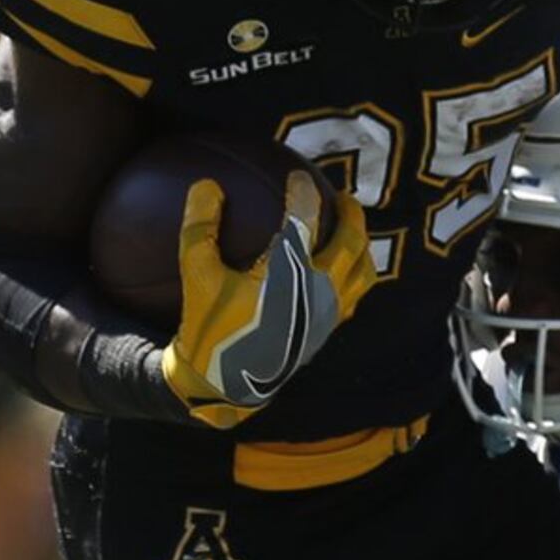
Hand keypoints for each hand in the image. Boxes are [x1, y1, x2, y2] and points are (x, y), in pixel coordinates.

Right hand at [163, 170, 378, 427]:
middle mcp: (318, 290)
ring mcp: (329, 312)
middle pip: (351, 242)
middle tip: (343, 196)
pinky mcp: (329, 330)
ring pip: (363, 270)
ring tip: (352, 229)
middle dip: (351, 214)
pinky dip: (355, 273)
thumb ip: (200, 228)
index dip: (302, 191)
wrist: (227, 385)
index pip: (304, 219)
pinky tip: (340, 268)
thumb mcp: (197, 277)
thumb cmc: (210, 328)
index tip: (297, 174)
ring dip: (362, 244)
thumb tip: (207, 183)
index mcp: (288, 273)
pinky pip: (355, 294)